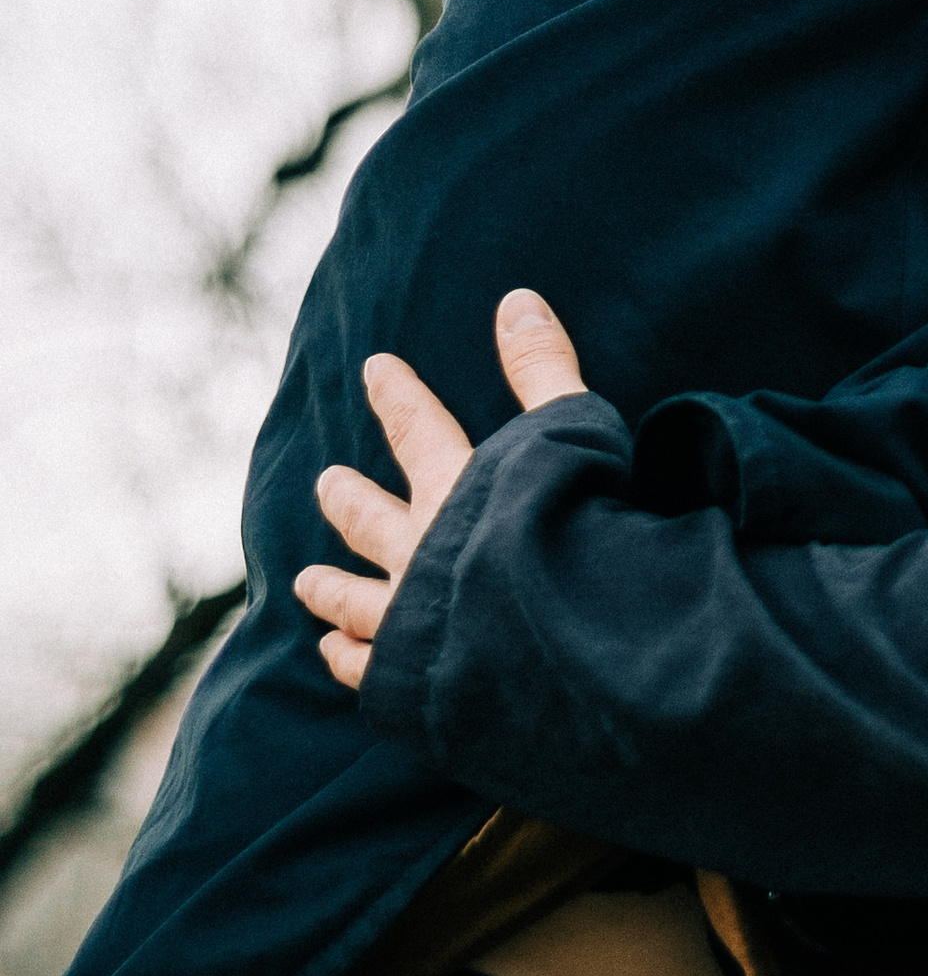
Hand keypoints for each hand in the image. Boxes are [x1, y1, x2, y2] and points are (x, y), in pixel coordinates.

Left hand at [292, 288, 588, 691]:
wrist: (555, 634)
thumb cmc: (572, 529)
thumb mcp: (570, 433)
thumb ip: (543, 369)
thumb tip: (516, 297)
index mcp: (456, 490)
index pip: (420, 431)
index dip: (399, 396)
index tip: (375, 369)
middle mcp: (419, 550)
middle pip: (370, 519)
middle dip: (348, 498)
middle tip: (325, 484)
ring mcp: (409, 619)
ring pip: (353, 600)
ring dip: (330, 587)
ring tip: (306, 583)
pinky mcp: (412, 678)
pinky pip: (367, 668)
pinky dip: (348, 660)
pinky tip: (336, 657)